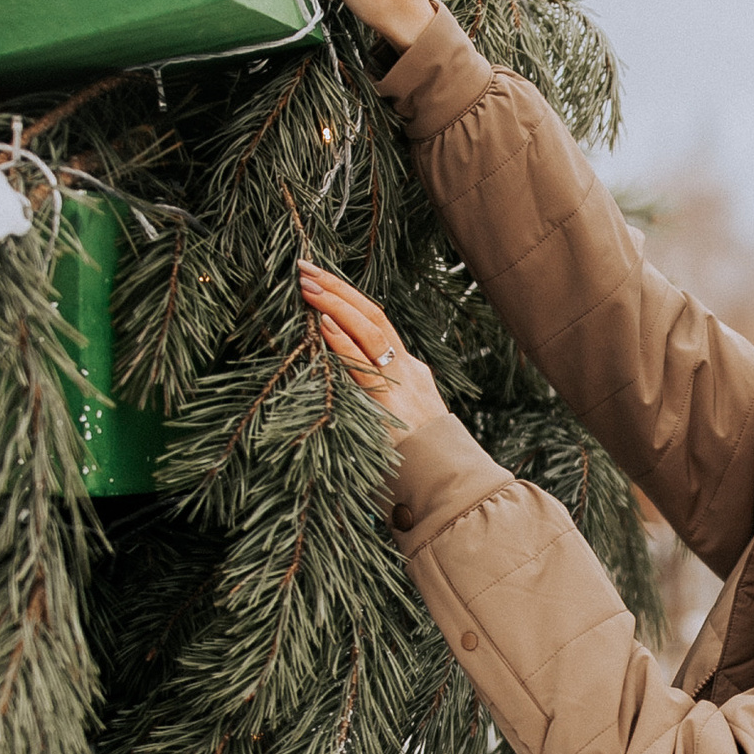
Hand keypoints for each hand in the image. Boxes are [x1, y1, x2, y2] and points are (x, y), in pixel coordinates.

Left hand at [300, 263, 449, 451]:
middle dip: (338, 288)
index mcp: (410, 371)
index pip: (378, 321)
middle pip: (373, 315)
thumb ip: (378, 395)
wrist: (447, 485)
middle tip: (306, 267)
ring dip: (335, 305)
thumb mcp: (400, 417)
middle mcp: (408, 370)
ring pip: (369, 332)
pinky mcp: (391, 405)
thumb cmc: (416, 461)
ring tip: (308, 287)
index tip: (322, 278)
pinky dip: (342, 343)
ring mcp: (401, 384)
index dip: (349, 296)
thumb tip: (339, 381)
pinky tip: (323, 324)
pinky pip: (363, 367)